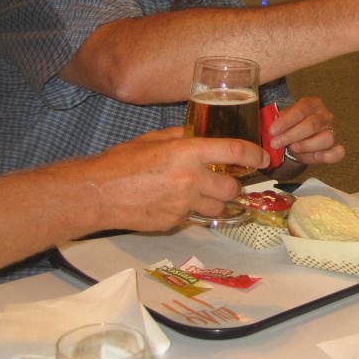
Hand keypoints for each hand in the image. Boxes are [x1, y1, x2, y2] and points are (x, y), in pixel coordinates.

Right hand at [87, 127, 268, 230]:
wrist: (96, 194)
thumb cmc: (120, 163)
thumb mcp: (153, 140)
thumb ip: (181, 137)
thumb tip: (201, 136)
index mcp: (187, 153)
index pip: (234, 152)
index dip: (254, 154)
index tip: (263, 157)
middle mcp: (190, 179)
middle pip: (232, 187)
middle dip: (232, 183)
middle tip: (223, 178)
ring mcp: (183, 204)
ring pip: (218, 207)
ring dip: (215, 200)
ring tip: (200, 191)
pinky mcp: (174, 222)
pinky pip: (193, 216)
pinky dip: (190, 209)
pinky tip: (172, 201)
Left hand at [268, 96, 344, 167]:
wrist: (299, 135)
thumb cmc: (291, 125)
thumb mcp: (283, 118)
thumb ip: (278, 121)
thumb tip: (272, 129)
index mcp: (311, 104)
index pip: (300, 111)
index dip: (286, 122)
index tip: (272, 131)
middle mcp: (325, 115)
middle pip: (311, 125)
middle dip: (291, 135)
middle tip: (276, 143)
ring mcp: (333, 131)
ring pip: (326, 138)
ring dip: (307, 145)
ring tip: (293, 148)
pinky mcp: (336, 146)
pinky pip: (338, 152)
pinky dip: (327, 156)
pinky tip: (316, 156)